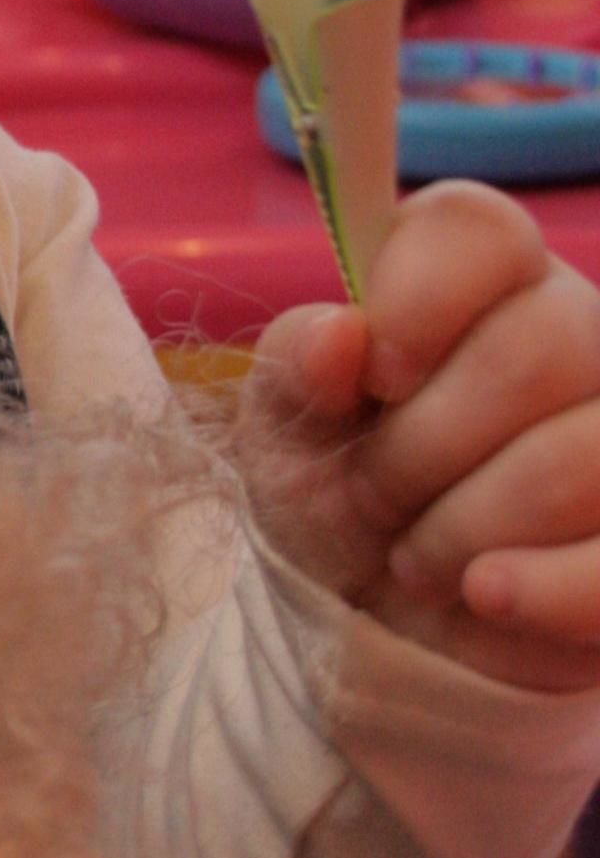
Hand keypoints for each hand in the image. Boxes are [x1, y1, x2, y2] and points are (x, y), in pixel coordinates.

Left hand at [245, 179, 599, 691]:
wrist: (380, 630)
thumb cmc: (336, 500)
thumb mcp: (287, 430)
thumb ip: (298, 366)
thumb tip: (340, 334)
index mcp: (481, 281)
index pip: (480, 227)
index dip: (421, 298)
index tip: (376, 376)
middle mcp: (577, 337)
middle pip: (543, 346)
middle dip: (426, 443)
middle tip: (378, 492)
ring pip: (584, 455)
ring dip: (466, 524)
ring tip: (418, 556)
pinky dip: (544, 586)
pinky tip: (487, 594)